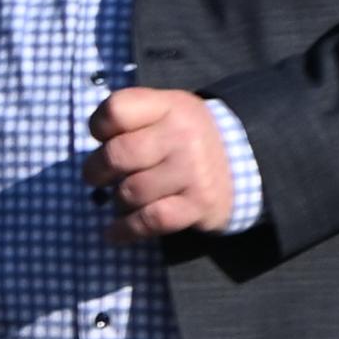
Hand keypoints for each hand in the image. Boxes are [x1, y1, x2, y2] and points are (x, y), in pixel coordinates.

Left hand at [86, 87, 241, 241]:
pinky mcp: (200, 203)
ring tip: (123, 198)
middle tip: (98, 178)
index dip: (98, 127)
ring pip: (130, 192)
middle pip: (116, 155)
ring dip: (117, 201)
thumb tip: (92, 157)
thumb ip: (132, 121)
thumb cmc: (187, 138)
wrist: (246, 159)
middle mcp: (183, 134)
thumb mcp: (167, 112)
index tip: (102, 139)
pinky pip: (150, 220)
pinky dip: (126, 230)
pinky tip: (114, 232)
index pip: (117, 109)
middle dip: (96, 171)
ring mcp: (193, 170)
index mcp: (171, 106)